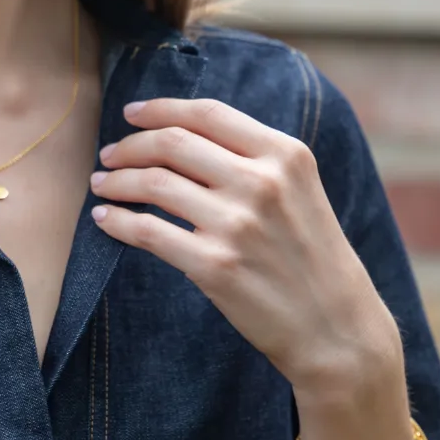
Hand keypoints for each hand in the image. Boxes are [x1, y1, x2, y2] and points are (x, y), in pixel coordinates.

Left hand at [90, 98, 400, 394]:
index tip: (130, 113)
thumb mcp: (299, 188)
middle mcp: (262, 183)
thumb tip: (179, 131)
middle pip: (172, 143)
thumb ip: (251, 155)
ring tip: (101, 184)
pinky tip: (105, 218)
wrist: (338, 331)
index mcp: (284, 155)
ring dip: (116, 180)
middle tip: (108, 155)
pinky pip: (146, 230)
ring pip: (153, 182)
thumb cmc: (312, 255)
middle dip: (129, 145)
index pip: (207, 114)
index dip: (160, 108)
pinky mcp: (215, 266)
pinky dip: (116, 221)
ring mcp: (237, 224)